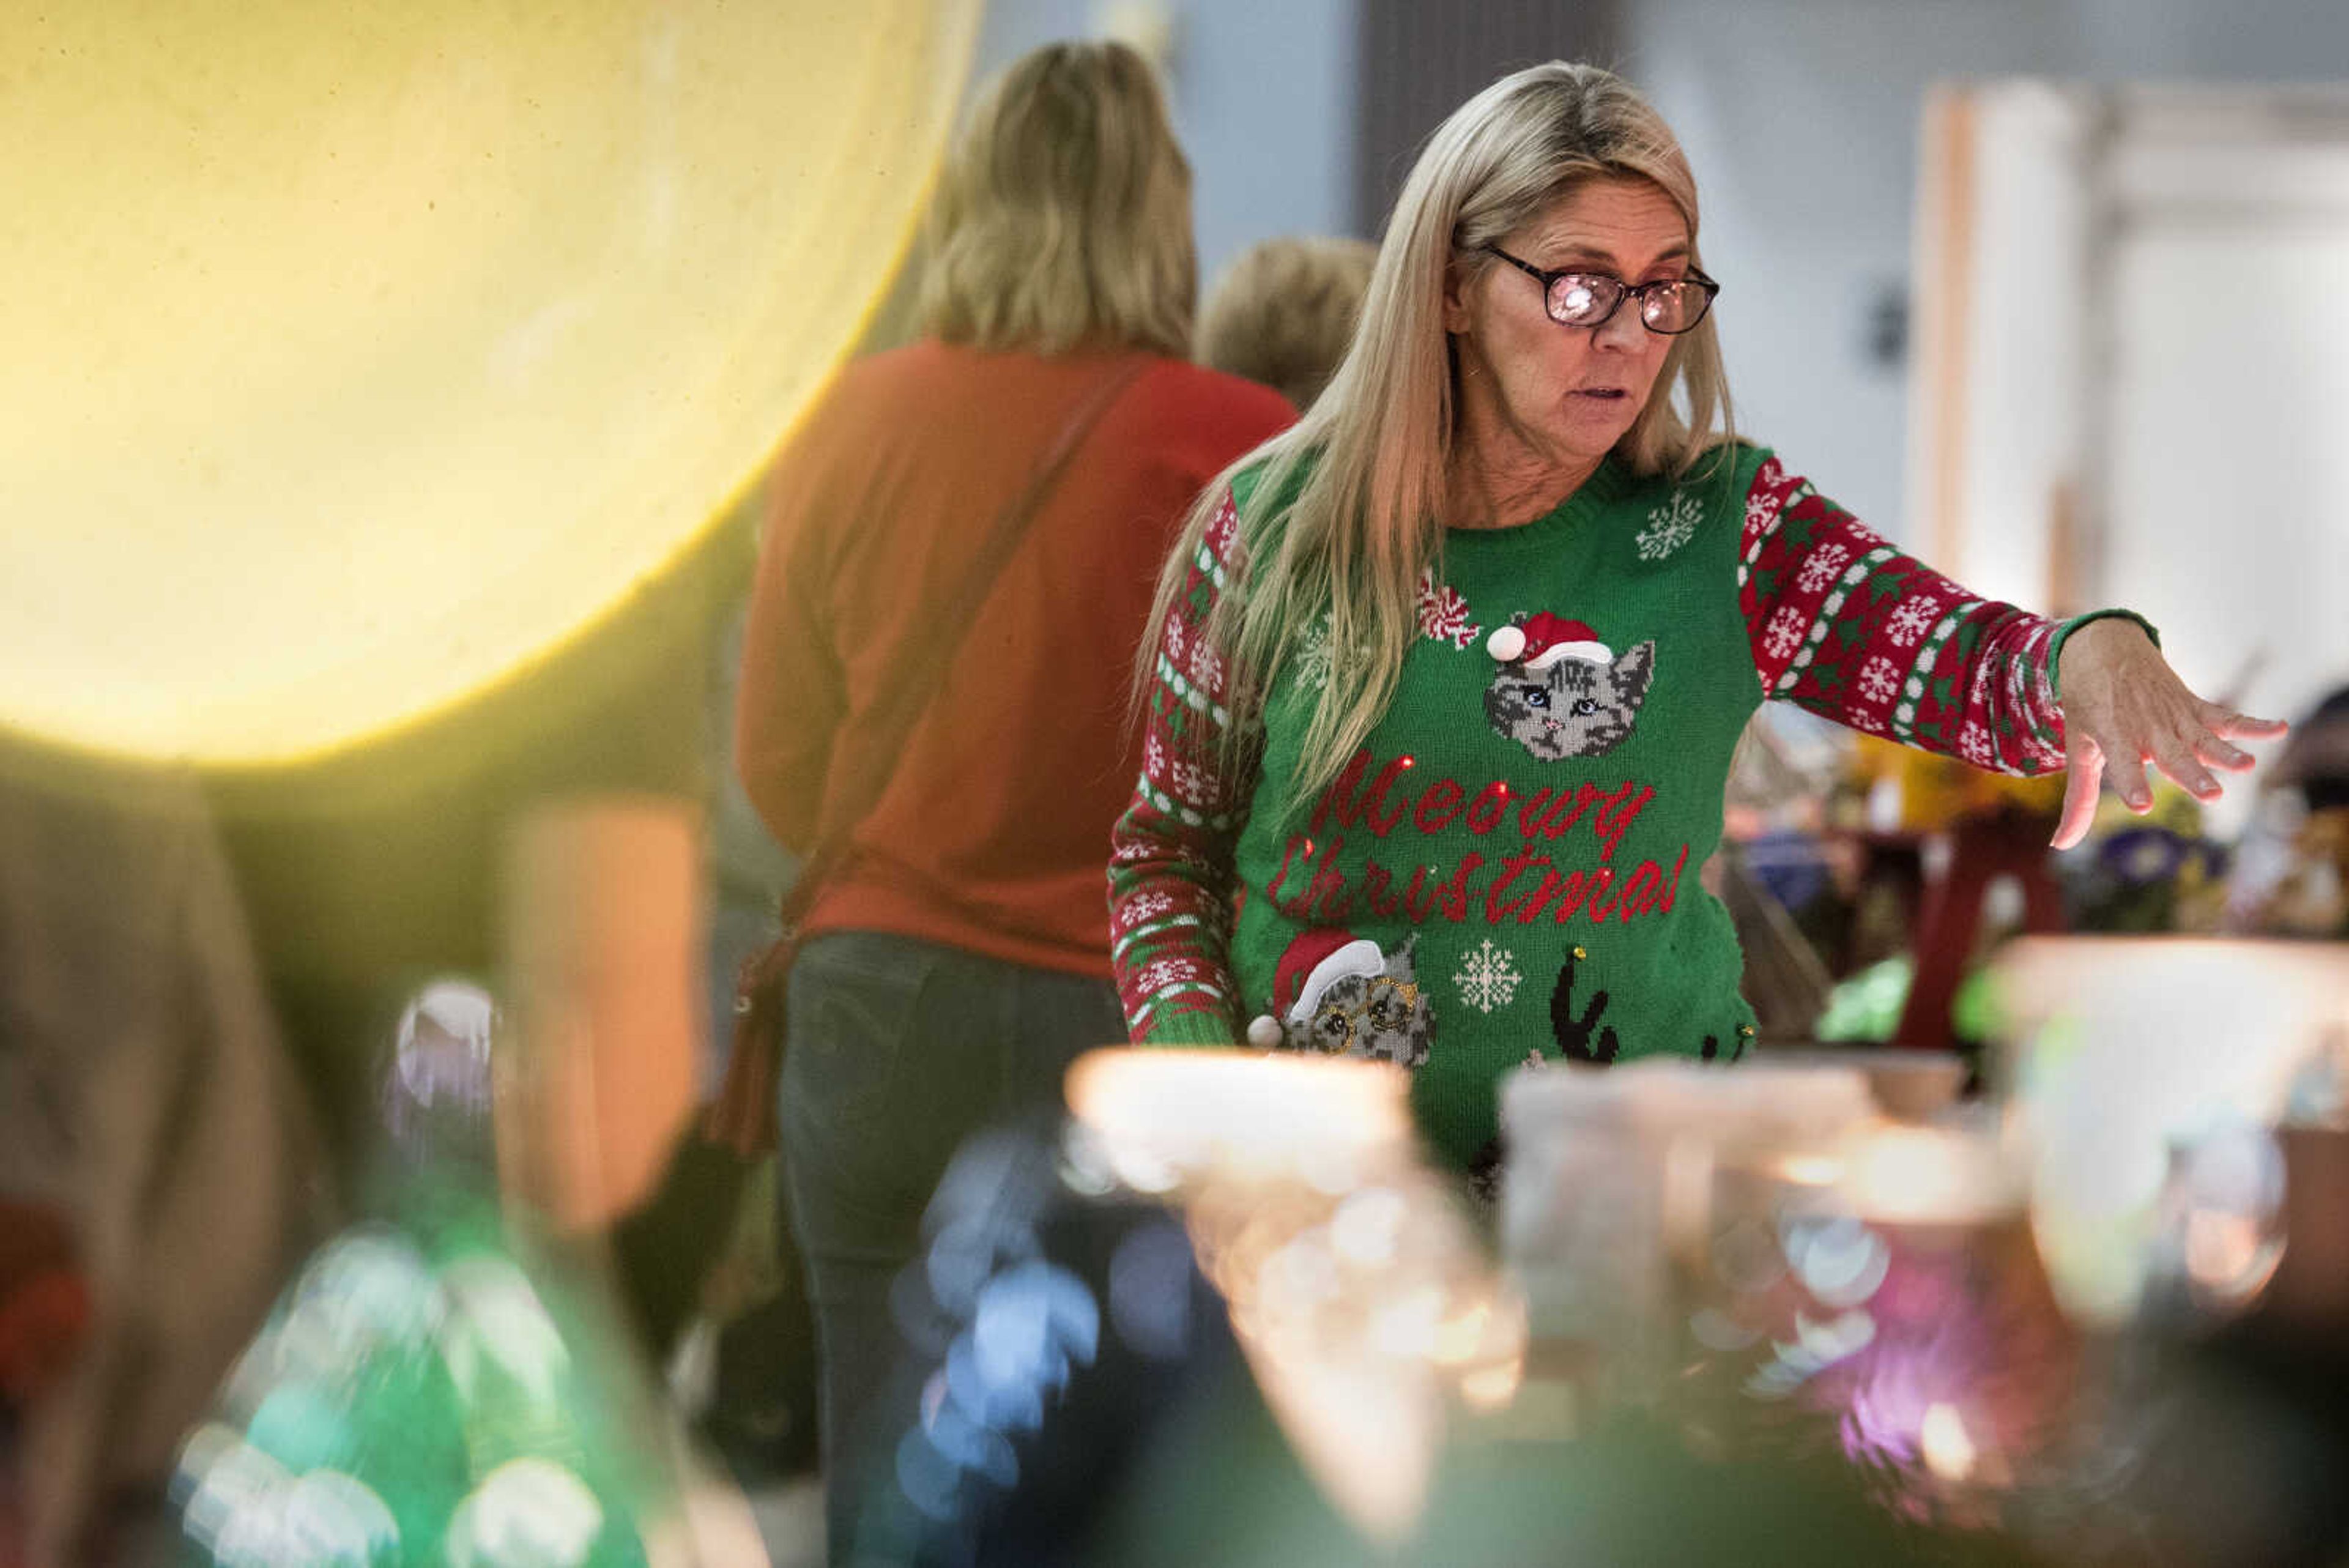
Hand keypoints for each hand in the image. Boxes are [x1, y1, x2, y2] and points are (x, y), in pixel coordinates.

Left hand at [2051, 618, 2286, 849]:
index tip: (2140, 805)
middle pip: (2172, 756)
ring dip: (2225, 752)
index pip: (2122, 765)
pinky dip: (2252, 724)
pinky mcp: (2194, 707)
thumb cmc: (2088, 705)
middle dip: (2191, 775)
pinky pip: (2226, 717)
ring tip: (2247, 765)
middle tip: (2211, 795)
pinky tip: (2279, 728)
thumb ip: (2079, 799)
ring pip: (2202, 738)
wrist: (2103, 648)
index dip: (2131, 784)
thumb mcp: (2077, 748)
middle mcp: (2147, 728)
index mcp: (2113, 736)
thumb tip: (2061, 845)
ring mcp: (2174, 717)